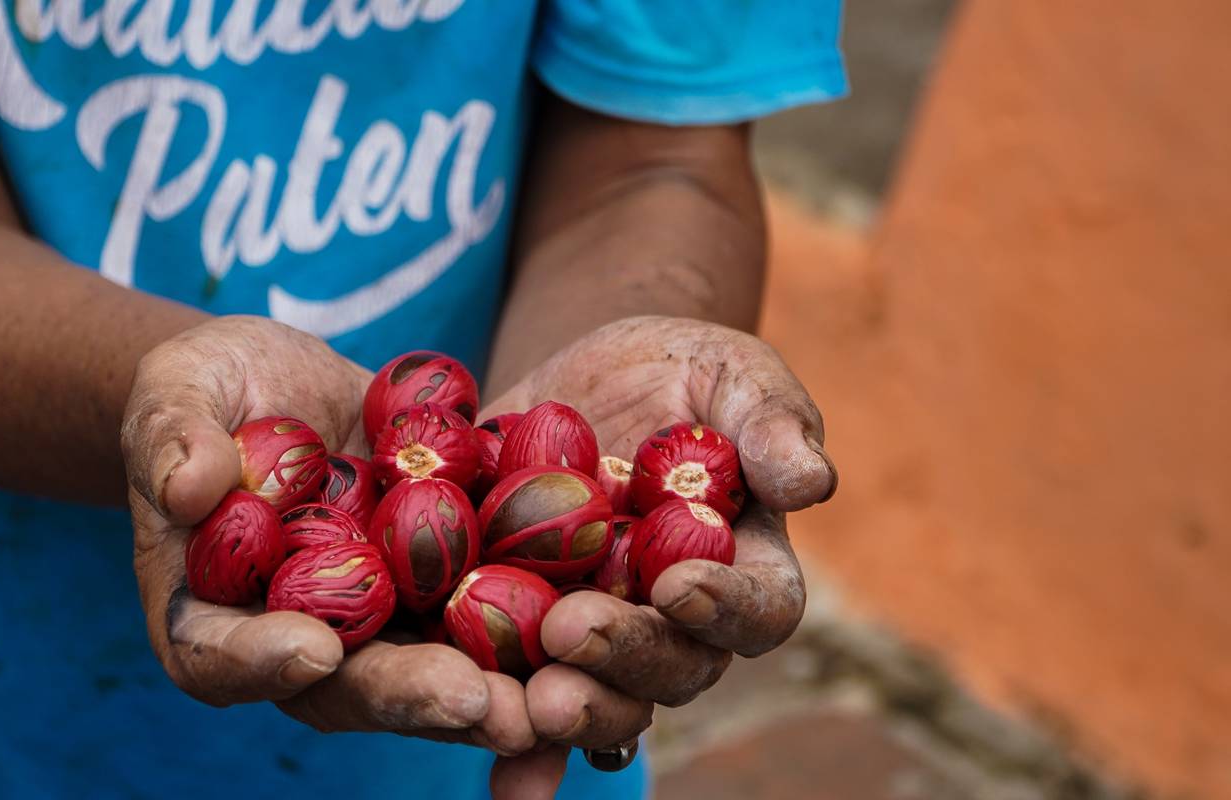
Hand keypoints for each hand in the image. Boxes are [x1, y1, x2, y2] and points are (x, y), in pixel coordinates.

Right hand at [122, 317, 540, 785]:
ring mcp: (376, 619)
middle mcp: (297, 638)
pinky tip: (597, 614)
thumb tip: (186, 484)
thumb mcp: (176, 392)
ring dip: (491, 687)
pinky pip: (488, 610)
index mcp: (210, 615)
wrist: (281, 382)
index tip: (311, 649)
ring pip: (430, 667)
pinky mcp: (442, 584)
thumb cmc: (207, 389)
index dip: (261, 664)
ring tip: (552, 696)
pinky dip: (539, 621)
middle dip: (410, 697)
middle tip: (473, 703)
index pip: (218, 659)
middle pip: (344, 686)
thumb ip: (173, 436)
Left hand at [480, 316, 836, 765]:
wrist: (585, 378)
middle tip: (571, 634)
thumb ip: (771, 422)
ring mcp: (601, 635)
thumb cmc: (682, 372)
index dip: (726, 607)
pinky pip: (518, 690)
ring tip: (525, 704)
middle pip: (671, 669)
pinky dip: (506, 731)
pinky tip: (482, 745)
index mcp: (744, 569)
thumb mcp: (731, 375)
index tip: (679, 583)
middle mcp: (676, 625)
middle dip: (623, 658)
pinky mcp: (523, 631)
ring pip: (600, 697)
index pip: (758, 609)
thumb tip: (813, 481)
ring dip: (567, 711)